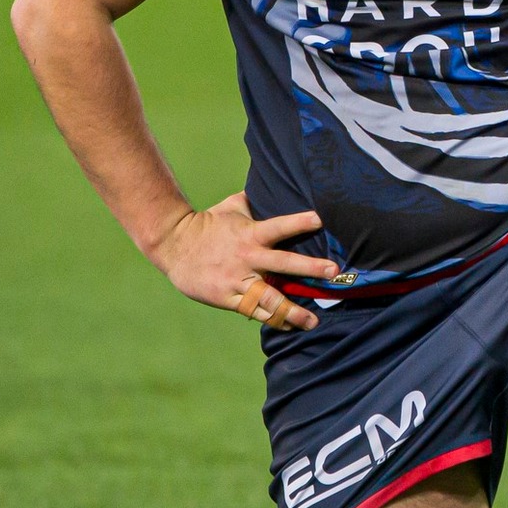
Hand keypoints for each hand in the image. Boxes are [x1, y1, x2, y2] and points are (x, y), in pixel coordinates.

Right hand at [145, 194, 339, 331]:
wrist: (173, 245)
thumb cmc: (207, 224)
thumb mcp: (232, 207)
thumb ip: (255, 200)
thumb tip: (275, 181)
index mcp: (250, 234)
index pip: (280, 226)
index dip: (299, 222)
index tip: (320, 219)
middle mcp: (247, 257)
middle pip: (284, 263)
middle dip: (310, 268)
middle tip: (334, 272)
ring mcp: (238, 280)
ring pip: (270, 298)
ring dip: (294, 310)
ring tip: (314, 320)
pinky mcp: (227, 298)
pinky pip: (254, 311)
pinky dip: (273, 319)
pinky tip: (290, 326)